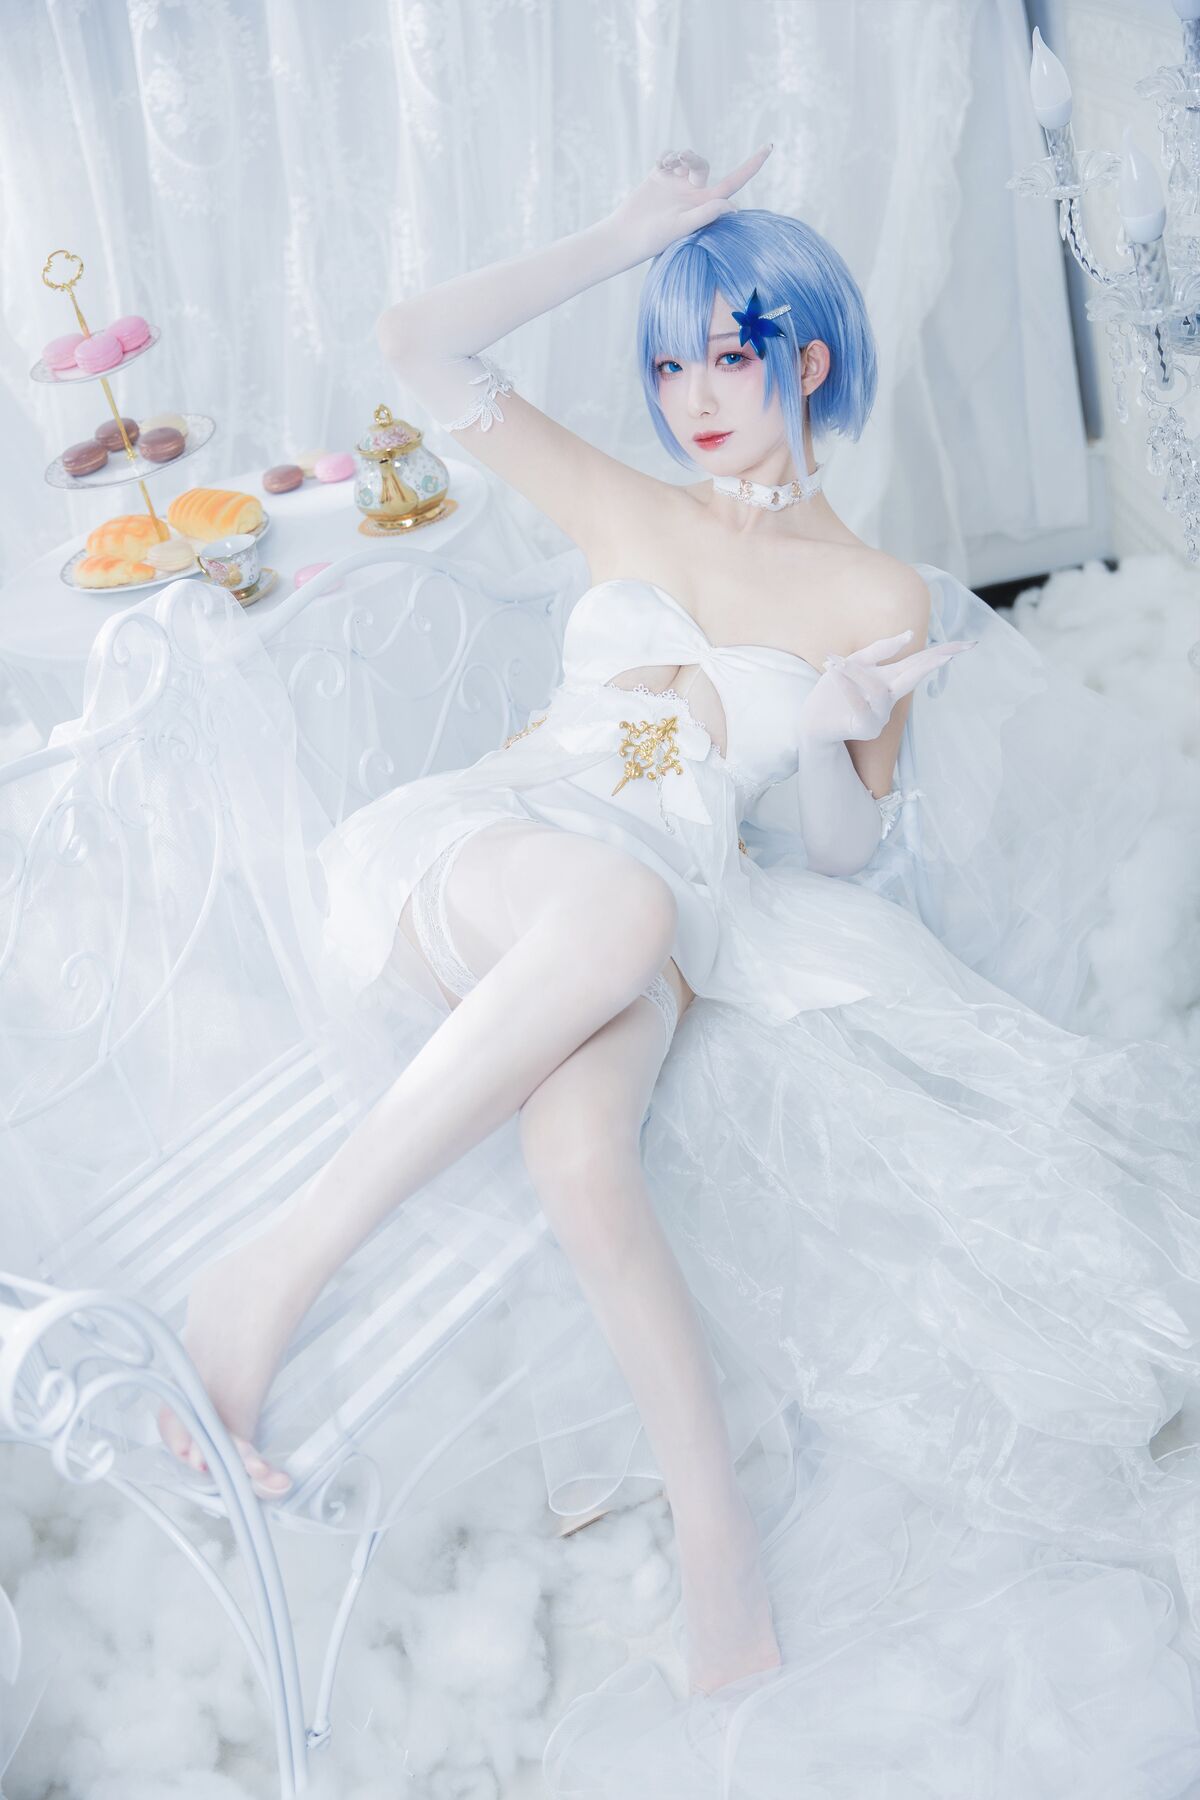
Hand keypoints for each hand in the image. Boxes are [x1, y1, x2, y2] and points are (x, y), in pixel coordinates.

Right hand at [605, 143, 773, 264]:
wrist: (625, 237)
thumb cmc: (654, 238)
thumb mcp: (682, 226)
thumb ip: (706, 213)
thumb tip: (733, 206)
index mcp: (704, 204)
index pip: (733, 182)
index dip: (751, 166)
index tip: (769, 147)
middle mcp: (692, 193)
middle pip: (702, 165)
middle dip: (692, 158)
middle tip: (679, 160)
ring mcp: (675, 184)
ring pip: (687, 159)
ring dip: (680, 155)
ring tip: (668, 162)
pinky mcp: (659, 178)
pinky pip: (670, 157)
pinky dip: (667, 155)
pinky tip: (661, 164)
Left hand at [798, 630, 977, 744]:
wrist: (812, 723)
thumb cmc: (834, 694)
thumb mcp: (854, 663)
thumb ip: (879, 650)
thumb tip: (910, 635)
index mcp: (889, 680)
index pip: (920, 663)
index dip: (943, 653)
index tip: (968, 644)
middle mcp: (889, 698)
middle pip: (913, 677)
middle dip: (930, 664)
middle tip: (949, 654)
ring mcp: (879, 716)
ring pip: (877, 690)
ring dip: (857, 674)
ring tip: (836, 664)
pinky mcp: (862, 728)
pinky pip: (859, 707)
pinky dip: (849, 690)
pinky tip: (838, 671)